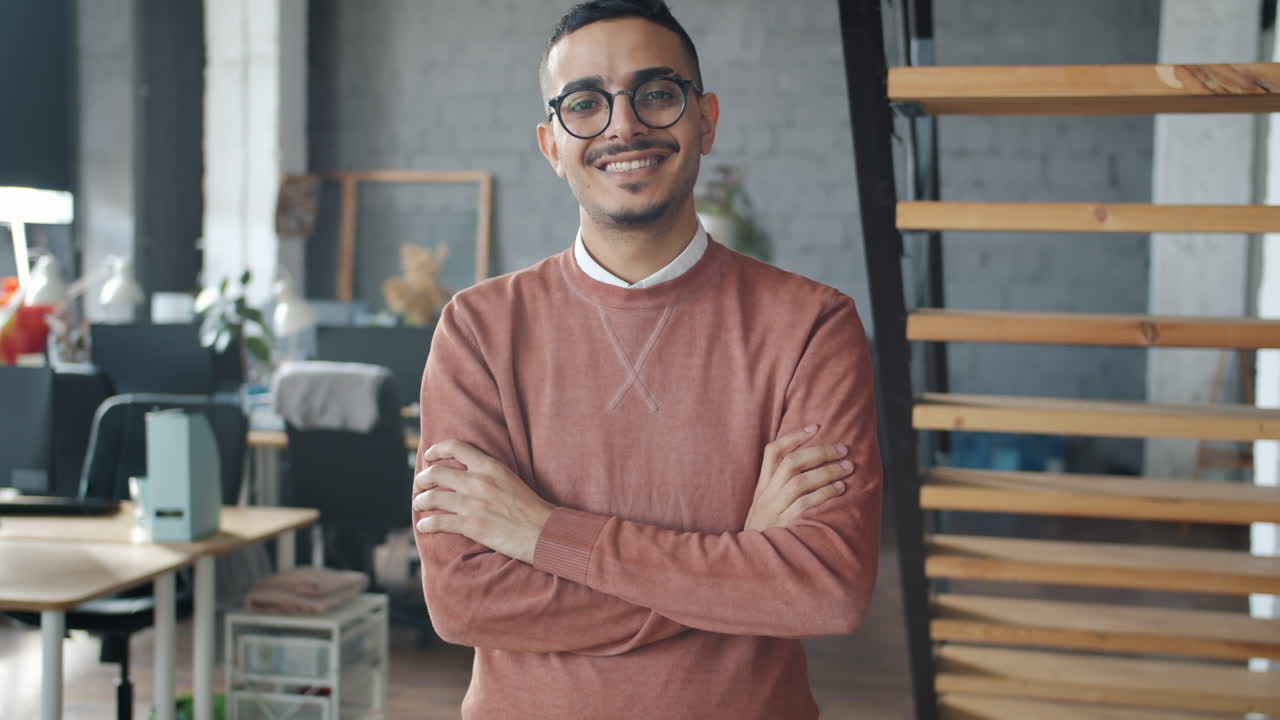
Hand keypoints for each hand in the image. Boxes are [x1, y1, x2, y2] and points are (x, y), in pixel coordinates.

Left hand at [412, 439, 555, 563]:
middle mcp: (478, 481)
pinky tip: (424, 525)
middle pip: (436, 472)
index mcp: (490, 466)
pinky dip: (427, 524)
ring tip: (419, 504)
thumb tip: (466, 472)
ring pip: (432, 497)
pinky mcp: (470, 525)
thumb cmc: (529, 507)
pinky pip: (438, 521)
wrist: (542, 531)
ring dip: (421, 501)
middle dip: (422, 479)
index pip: (455, 447)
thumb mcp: (509, 478)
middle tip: (420, 484)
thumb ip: (487, 472)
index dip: (436, 449)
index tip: (429, 456)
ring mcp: (473, 503)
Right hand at [744, 425, 854, 530]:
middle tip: (843, 449)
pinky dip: (824, 493)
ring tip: (847, 467)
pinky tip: (840, 488)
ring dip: (827, 471)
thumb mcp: (766, 506)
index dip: (794, 437)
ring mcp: (774, 509)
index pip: (773, 452)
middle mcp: (766, 494)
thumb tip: (812, 468)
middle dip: (820, 452)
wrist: (750, 561)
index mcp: (762, 486)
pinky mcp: (784, 524)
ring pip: (800, 481)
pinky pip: (805, 504)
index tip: (815, 426)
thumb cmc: (766, 531)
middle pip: (792, 463)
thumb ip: (780, 488)